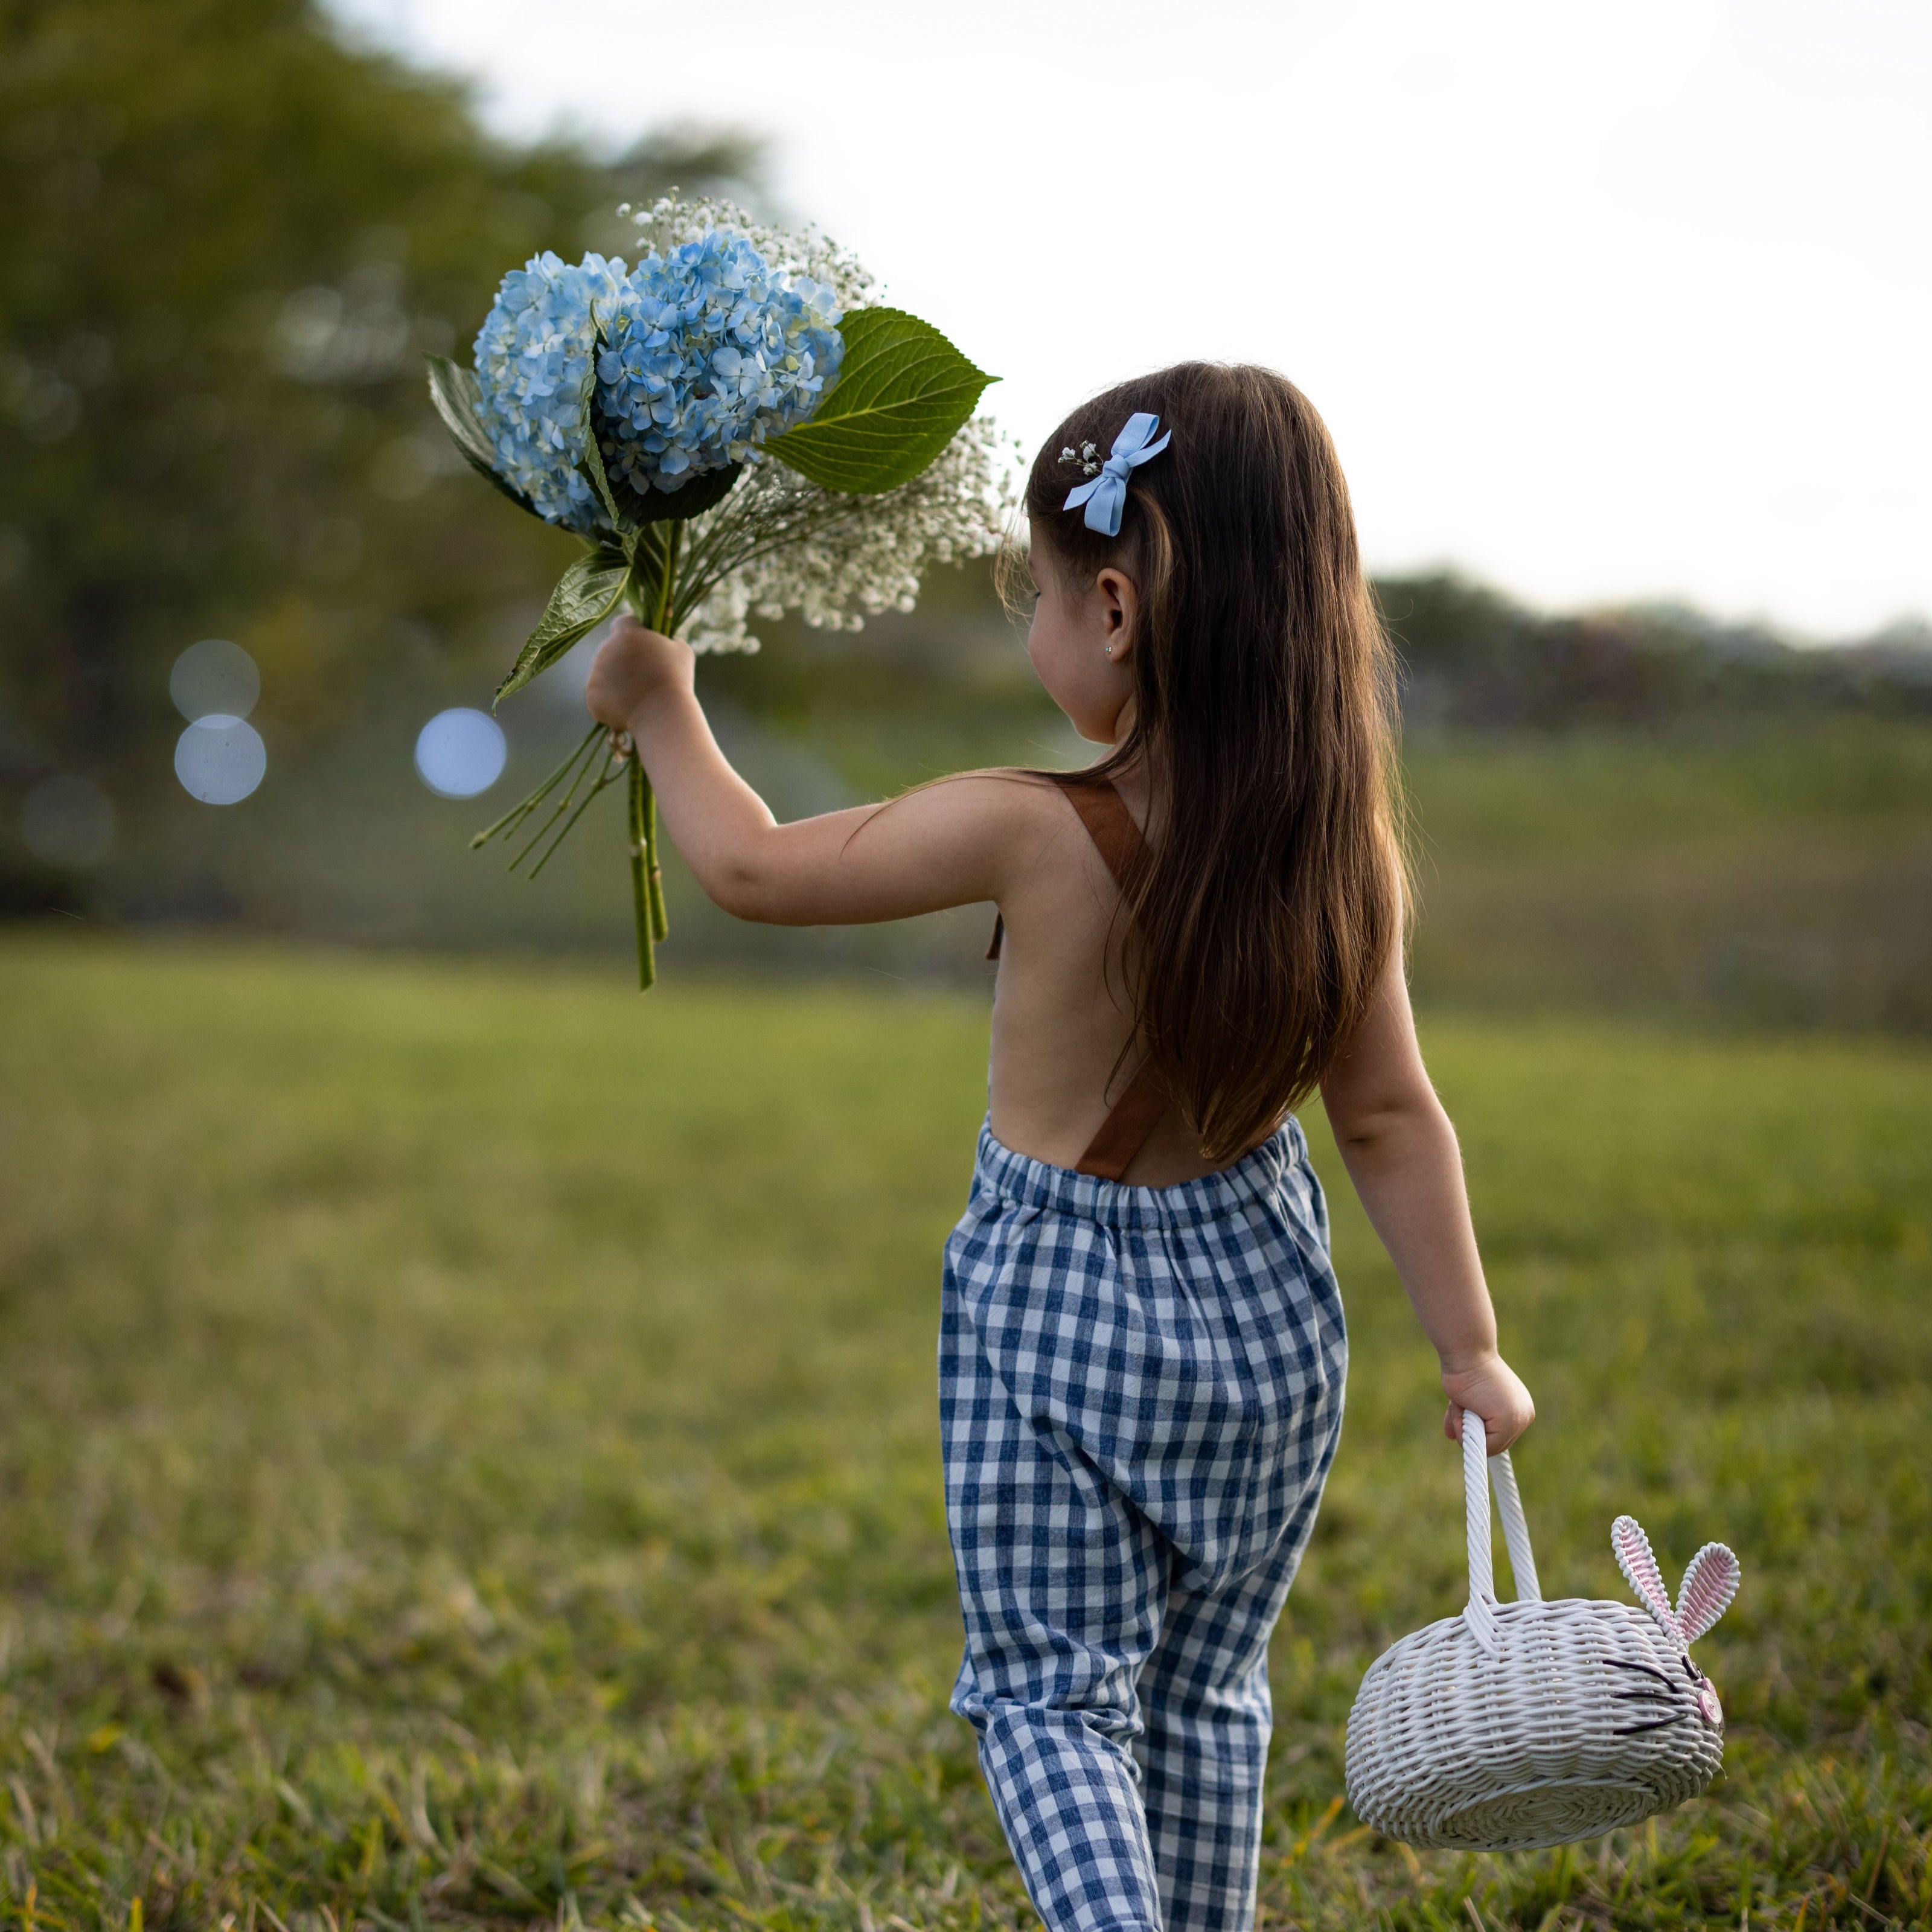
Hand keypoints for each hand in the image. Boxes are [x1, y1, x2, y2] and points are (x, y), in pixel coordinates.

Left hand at [585, 616, 693, 733]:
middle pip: (611, 650)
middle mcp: (605, 649)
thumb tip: (666, 642)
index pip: (622, 623)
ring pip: (604, 673)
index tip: (642, 645)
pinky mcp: (592, 696)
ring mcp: (596, 673)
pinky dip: (611, 702)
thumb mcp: (682, 652)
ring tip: (638, 696)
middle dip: (623, 660)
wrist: (663, 714)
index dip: (632, 633)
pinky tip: (629, 708)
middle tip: (643, 677)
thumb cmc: (676, 680)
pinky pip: (600, 695)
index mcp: (626, 634)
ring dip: (616, 681)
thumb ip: (668, 640)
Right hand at [1441, 1350, 1534, 1454]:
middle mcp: (1523, 1415)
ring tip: (1461, 1406)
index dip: (1476, 1431)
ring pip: (1488, 1446)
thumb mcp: (1470, 1400)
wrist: (1468, 1353)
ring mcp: (1518, 1420)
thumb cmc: (1465, 1370)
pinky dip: (1466, 1432)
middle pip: (1495, 1444)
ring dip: (1466, 1429)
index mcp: (1519, 1409)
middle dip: (1470, 1432)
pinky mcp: (1508, 1422)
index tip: (1462, 1413)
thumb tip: (1452, 1435)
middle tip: (1460, 1409)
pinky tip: (1463, 1410)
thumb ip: (1467, 1419)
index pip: (1498, 1436)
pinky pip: (1483, 1445)